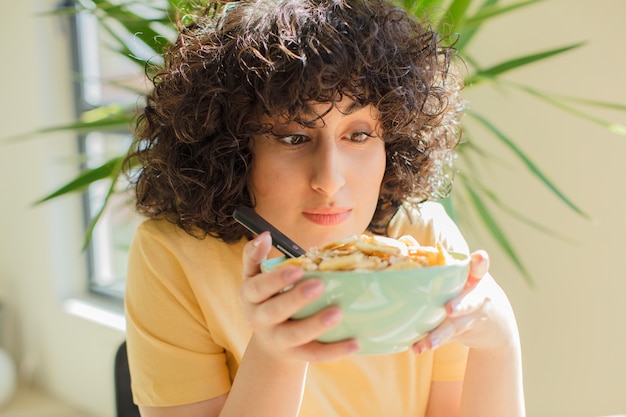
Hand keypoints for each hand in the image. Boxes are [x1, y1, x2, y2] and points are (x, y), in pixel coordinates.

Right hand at [239, 232, 359, 361]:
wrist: (270, 342)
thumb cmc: (267, 298)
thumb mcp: (255, 277)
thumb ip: (255, 255)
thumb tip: (265, 235)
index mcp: (251, 296)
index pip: (258, 287)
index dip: (275, 280)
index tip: (297, 270)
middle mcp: (260, 319)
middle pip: (275, 311)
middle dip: (296, 299)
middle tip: (319, 285)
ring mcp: (278, 339)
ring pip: (295, 336)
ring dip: (316, 325)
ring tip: (338, 312)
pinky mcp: (296, 355)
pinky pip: (315, 354)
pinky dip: (335, 350)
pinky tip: (355, 342)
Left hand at [412, 250, 519, 353]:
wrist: (496, 323)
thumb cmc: (468, 289)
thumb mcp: (461, 274)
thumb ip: (437, 261)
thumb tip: (406, 240)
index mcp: (475, 277)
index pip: (480, 267)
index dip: (480, 262)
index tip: (480, 257)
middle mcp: (476, 297)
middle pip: (469, 301)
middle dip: (461, 305)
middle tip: (449, 308)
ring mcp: (471, 317)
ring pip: (455, 325)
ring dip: (440, 334)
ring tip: (429, 343)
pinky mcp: (463, 333)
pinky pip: (446, 338)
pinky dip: (430, 343)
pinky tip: (417, 348)